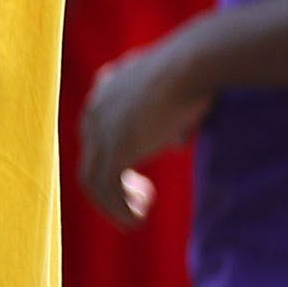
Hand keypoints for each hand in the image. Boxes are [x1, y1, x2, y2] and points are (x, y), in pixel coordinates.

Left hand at [78, 29, 211, 225]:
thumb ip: (169, 119)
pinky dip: (118, 209)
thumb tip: (175, 142)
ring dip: (112, 205)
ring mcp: (101, 129)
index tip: (137, 178)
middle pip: (91, 157)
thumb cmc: (196, 72)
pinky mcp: (116, 147)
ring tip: (134, 220)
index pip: (97, 132)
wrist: (192, 64)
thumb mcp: (177, 93)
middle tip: (138, 202)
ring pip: (92, 179)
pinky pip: (106, 188)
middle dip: (110, 185)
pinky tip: (135, 222)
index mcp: (107, 89)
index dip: (113, 159)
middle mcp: (96, 108)